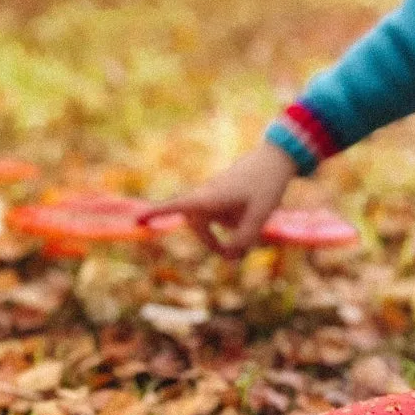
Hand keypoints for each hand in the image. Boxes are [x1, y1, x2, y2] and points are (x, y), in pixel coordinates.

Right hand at [139, 139, 297, 254]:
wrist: (277, 158)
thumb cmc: (267, 184)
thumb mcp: (260, 216)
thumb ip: (245, 238)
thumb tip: (230, 255)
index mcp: (210, 197)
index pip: (178, 206)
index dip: (158, 213)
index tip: (138, 220)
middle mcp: (208, 196)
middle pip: (198, 226)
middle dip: (212, 243)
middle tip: (234, 255)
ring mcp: (215, 195)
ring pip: (213, 222)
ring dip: (229, 231)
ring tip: (256, 220)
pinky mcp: (223, 196)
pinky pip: (223, 215)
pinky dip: (235, 222)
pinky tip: (255, 212)